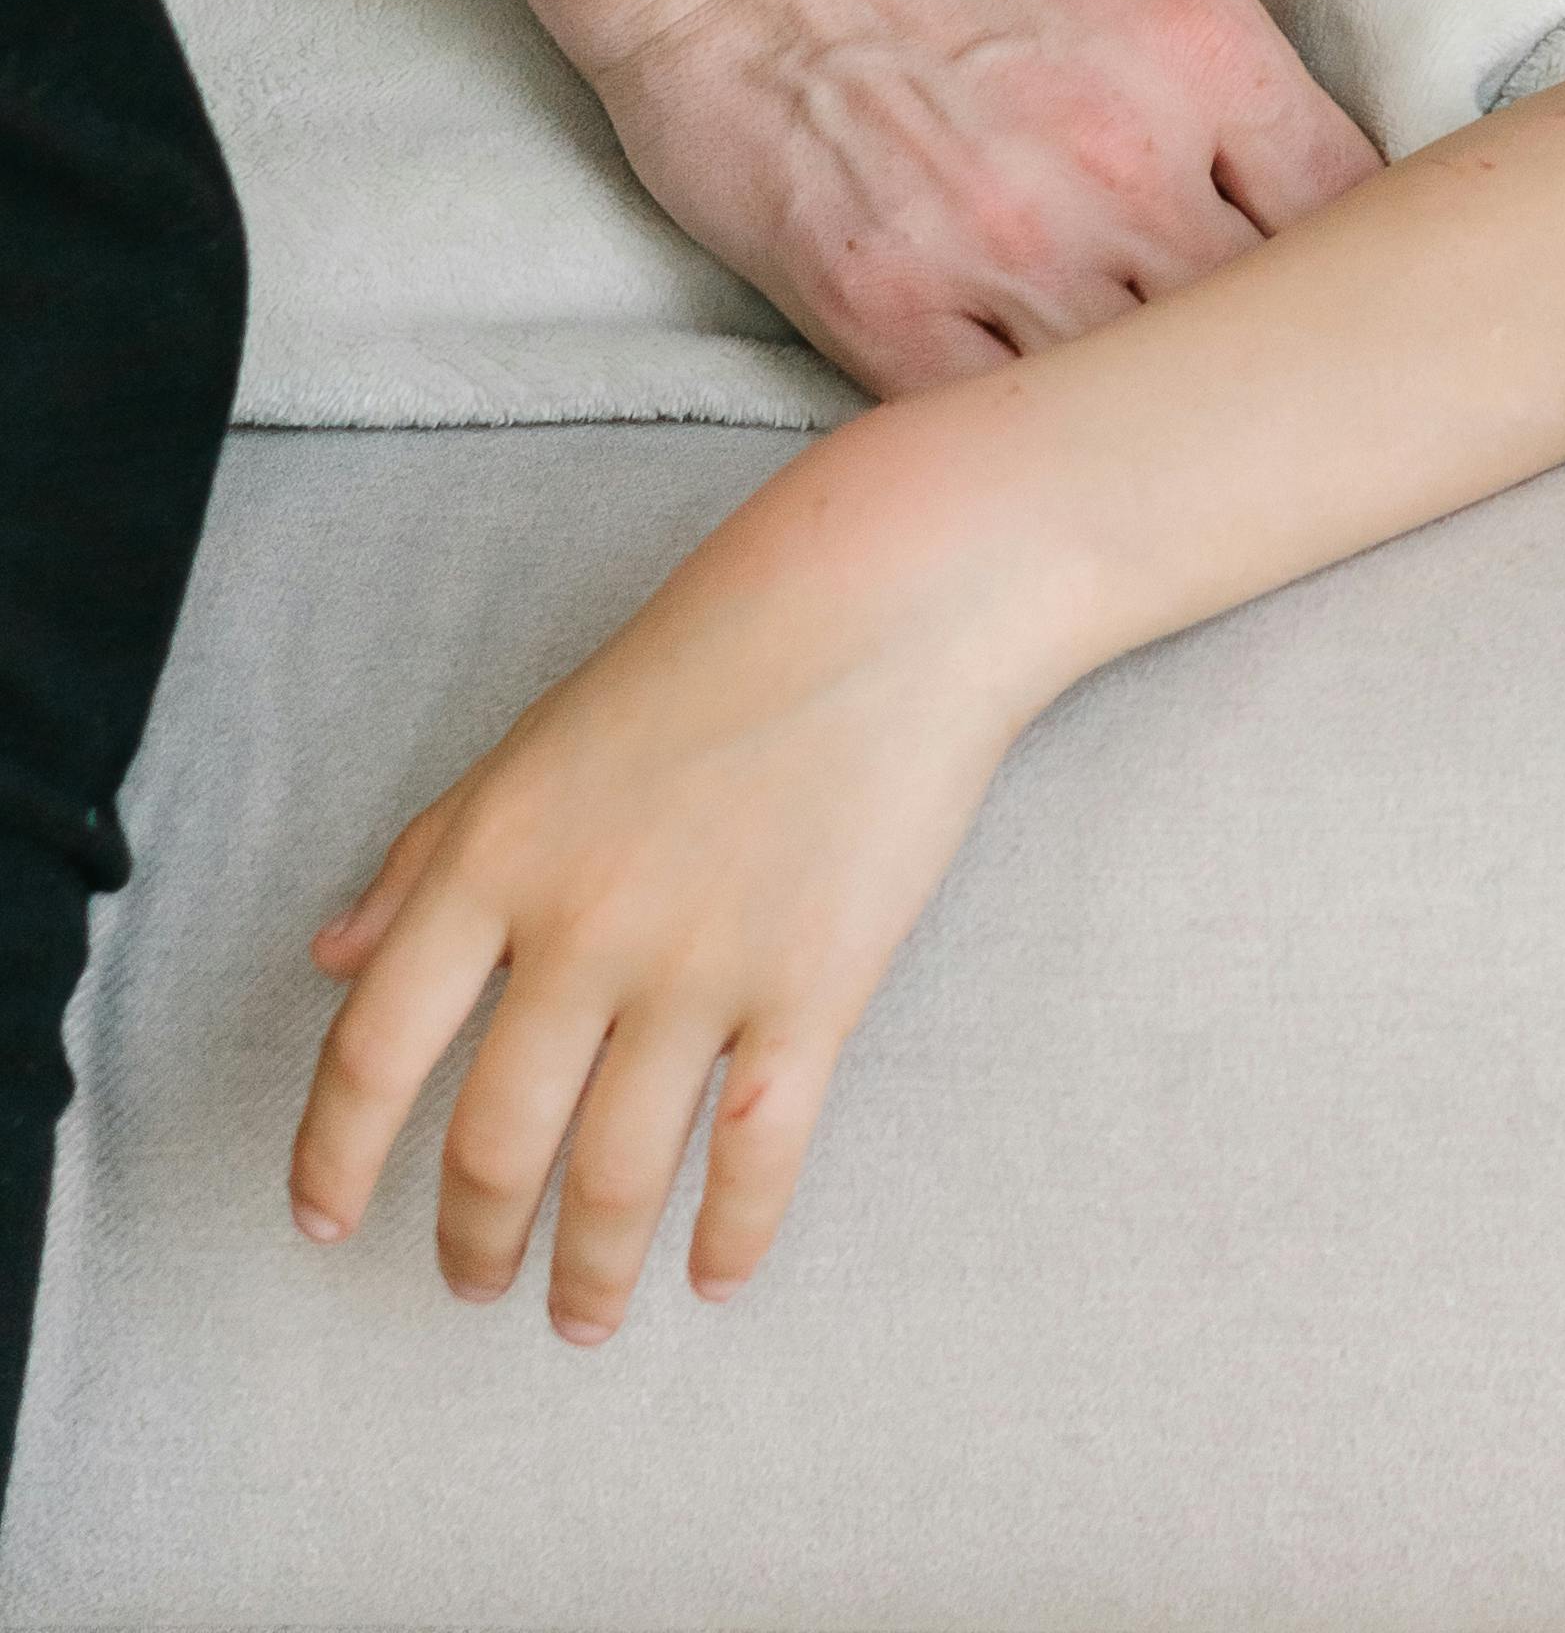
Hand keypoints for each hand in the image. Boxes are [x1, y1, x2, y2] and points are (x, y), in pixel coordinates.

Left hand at [290, 399, 1076, 1334]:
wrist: (892, 597)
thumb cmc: (710, 649)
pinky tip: (711, 1277)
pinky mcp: (815, 988)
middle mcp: (583, 926)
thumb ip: (432, 853)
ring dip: (586, 1272)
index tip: (325, 1223)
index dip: (334, 1156)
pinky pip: (755, 1155)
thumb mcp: (538, 738)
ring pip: (614, 1177)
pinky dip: (728, 1236)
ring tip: (579, 1316)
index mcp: (498, 857)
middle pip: (494, 1143)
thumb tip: (333, 958)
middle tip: (475, 1283)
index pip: (375, 1048)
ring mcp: (702, 965)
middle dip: (475, 1240)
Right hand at [583, 0, 1379, 392]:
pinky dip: (1027, 434)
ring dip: (1149, 404)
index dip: (1353, 254)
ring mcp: (1005, 248)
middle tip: (1261, 372)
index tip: (1334, 277)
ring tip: (1155, 418)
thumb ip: (1220, 22)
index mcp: (1200, 50)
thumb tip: (1280, 121)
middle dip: (1266, 343)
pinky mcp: (886, 312)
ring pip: (1137, 391)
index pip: (1349, 204)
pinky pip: (998, 422)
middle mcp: (1123, 159)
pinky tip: (1038, 433)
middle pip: (1258, 317)